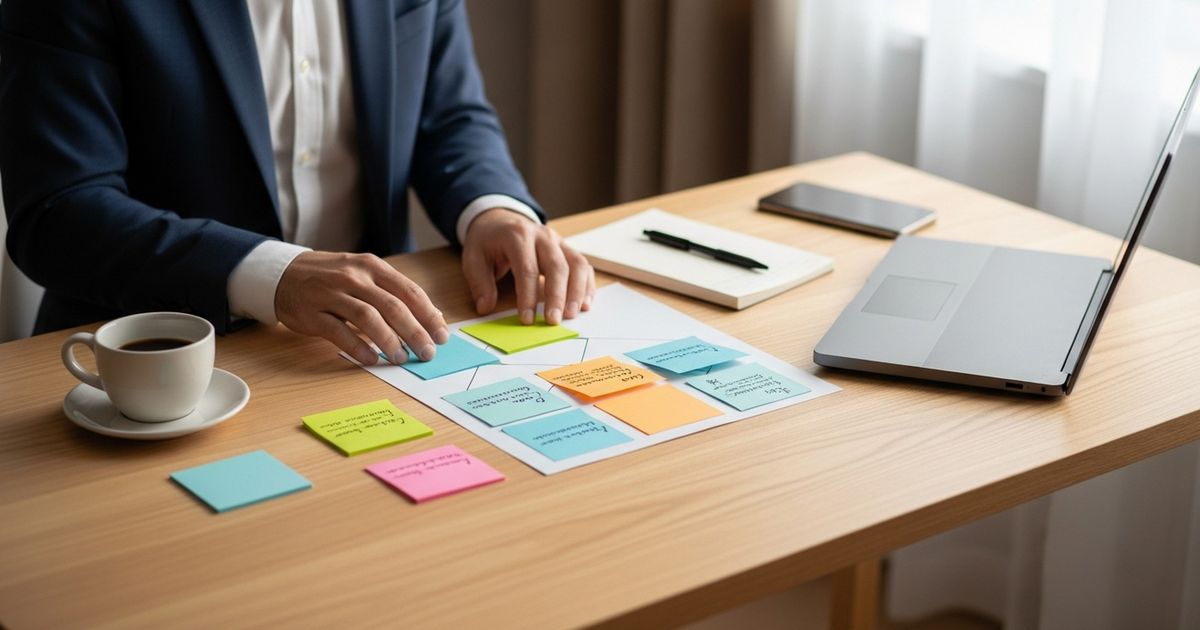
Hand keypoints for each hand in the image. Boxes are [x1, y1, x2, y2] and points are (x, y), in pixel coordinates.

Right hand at [275, 251, 449, 365]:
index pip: (409, 291)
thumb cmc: (331, 277)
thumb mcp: (363, 274)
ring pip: (368, 318)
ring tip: (401, 358)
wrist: (282, 274)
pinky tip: (370, 359)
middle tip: (427, 352)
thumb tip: (430, 317)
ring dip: (389, 341)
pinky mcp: (313, 312)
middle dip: (415, 332)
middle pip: (393, 306)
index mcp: (372, 267)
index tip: (442, 335)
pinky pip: (339, 332)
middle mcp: (354, 277)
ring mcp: (332, 294)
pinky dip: (358, 347)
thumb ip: (393, 292)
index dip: (429, 315)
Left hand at [461, 208, 594, 324]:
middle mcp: (543, 236)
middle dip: (557, 296)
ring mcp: (558, 241)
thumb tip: (486, 307)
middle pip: (557, 266)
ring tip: (572, 315)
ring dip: (577, 291)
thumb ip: (480, 282)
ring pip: (577, 264)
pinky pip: (583, 266)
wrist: (500, 220)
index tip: (527, 319)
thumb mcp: (473, 258)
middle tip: (554, 321)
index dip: (528, 296)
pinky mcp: (567, 249)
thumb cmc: (488, 242)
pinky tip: (585, 304)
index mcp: (518, 236)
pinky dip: (587, 285)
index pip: (527, 269)